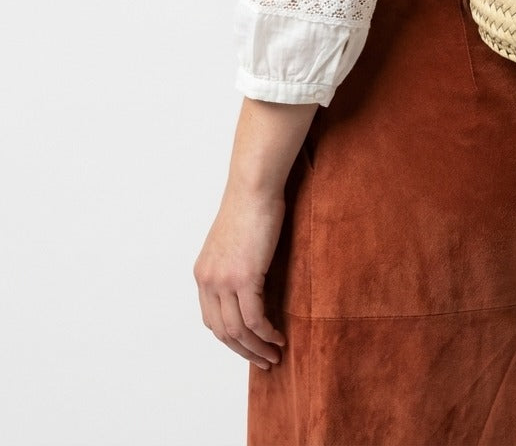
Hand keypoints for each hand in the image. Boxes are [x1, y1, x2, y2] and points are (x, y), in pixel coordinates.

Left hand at [194, 186, 287, 369]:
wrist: (254, 188)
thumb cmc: (250, 207)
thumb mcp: (234, 242)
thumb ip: (235, 265)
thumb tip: (251, 284)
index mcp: (203, 274)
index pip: (212, 320)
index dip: (231, 339)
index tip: (250, 346)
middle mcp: (208, 281)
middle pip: (222, 331)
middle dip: (243, 351)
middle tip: (264, 361)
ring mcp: (224, 280)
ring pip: (238, 330)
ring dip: (257, 348)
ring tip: (274, 355)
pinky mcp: (245, 277)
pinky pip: (254, 318)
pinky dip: (266, 333)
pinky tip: (279, 337)